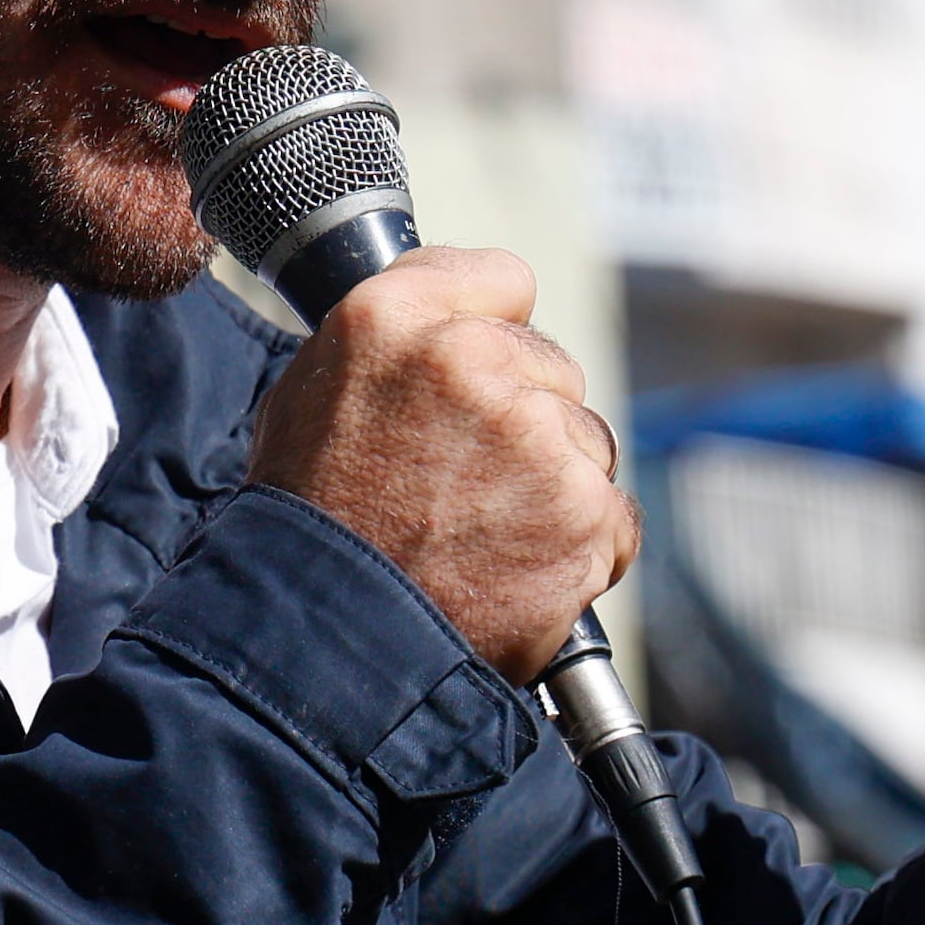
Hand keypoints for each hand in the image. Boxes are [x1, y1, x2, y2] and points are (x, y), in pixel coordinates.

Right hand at [251, 247, 635, 682]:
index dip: (495, 332)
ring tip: (479, 538)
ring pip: (586, 443)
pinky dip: (580, 551)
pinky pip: (612, 517)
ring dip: (553, 488)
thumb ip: (396, 341)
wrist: (328, 642)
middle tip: (461, 486)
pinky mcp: (583, 509)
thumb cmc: (312, 525)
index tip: (482, 373)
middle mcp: (470, 360)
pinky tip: (517, 572)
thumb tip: (456, 319)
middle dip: (525, 422)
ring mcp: (536, 435)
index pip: (503, 281)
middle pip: (552, 369)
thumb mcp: (313, 395)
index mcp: (392, 318)